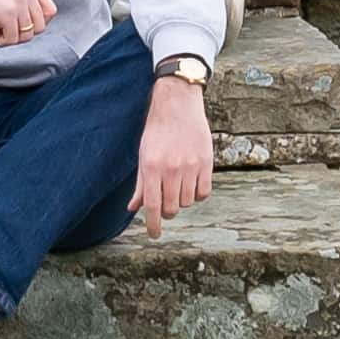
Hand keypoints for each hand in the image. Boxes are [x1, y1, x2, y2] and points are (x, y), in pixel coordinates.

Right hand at [0, 0, 56, 44]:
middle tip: (5, 28)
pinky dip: (0, 40)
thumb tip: (35, 26)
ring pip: (27, 35)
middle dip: (22, 33)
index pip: (50, 10)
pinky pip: (12, 39)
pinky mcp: (6, 13)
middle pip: (40, 26)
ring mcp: (18, 1)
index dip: (38, 23)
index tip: (21, 24)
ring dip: (10, 38)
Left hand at [134, 75, 215, 228]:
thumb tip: (133, 208)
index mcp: (152, 167)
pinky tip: (191, 183)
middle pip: (172, 208)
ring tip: (177, 184)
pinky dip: (197, 193)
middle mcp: (171, 169)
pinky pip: (203, 192)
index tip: (154, 234)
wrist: (178, 104)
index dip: (153, 225)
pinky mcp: (206, 163)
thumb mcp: (143, 155)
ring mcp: (191, 167)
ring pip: (188, 202)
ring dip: (181, 199)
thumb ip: (140, 184)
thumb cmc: (156, 130)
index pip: (152, 206)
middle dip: (167, 210)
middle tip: (165, 201)